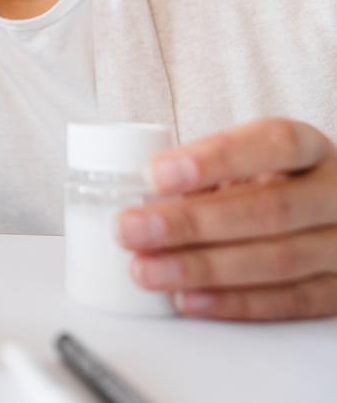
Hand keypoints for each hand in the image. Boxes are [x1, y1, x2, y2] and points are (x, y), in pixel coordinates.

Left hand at [116, 118, 336, 319]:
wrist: (323, 215)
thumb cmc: (266, 185)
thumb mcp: (243, 166)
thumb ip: (202, 177)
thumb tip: (140, 202)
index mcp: (312, 149)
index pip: (274, 143)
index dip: (214, 159)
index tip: (155, 174)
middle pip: (269, 209)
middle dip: (191, 222)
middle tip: (130, 229)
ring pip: (279, 260)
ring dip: (202, 268)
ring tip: (146, 270)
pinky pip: (291, 302)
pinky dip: (233, 303)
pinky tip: (188, 299)